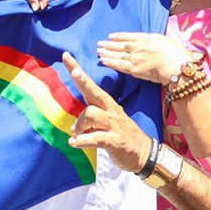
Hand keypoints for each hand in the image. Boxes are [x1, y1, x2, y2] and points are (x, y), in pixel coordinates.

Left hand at [63, 50, 155, 173]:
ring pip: (90, 115)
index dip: (77, 70)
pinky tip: (74, 143)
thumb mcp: (106, 123)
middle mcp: (110, 111)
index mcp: (106, 104)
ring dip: (79, 126)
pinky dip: (82, 141)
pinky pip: (95, 138)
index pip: (90, 84)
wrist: (144, 154)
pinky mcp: (115, 141)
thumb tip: (73, 127)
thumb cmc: (121, 136)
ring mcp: (113, 125)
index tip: (65, 55)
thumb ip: (90, 121)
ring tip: (77, 135)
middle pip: (94, 92)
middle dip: (83, 81)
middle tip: (74, 72)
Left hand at [98, 32, 193, 83]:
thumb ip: (155, 41)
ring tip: (98, 52)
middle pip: (120, 45)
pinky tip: (103, 61)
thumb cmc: (177, 54)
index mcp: (146, 38)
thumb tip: (152, 42)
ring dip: (107, 53)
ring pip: (117, 55)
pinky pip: (119, 65)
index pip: (129, 36)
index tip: (110, 36)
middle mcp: (138, 47)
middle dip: (109, 45)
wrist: (177, 66)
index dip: (119, 36)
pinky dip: (110, 62)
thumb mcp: (166, 41)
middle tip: (99, 44)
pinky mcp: (134, 69)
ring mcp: (135, 58)